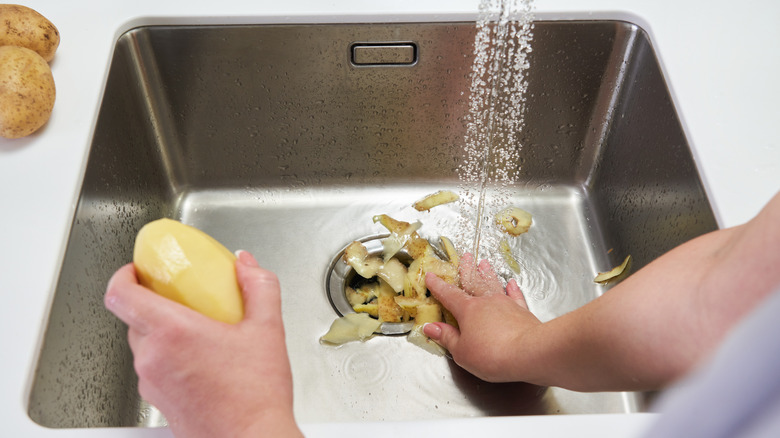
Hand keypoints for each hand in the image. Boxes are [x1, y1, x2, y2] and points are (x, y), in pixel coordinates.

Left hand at [104, 250, 301, 437]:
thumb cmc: (255, 397)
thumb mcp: (268, 329)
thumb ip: (259, 286)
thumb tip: (246, 266)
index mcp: (172, 332)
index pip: (121, 294)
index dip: (123, 275)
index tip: (137, 270)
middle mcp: (153, 358)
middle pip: (132, 318)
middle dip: (152, 303)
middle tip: (179, 297)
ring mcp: (151, 383)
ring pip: (143, 346)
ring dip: (162, 333)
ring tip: (197, 330)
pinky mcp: (158, 403)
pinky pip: (153, 370)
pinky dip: (169, 358)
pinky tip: (201, 360)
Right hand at [423, 253, 541, 381]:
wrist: (529, 353)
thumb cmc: (492, 355)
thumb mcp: (461, 351)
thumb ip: (446, 337)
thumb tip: (431, 327)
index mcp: (467, 310)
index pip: (449, 295)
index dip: (438, 286)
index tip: (431, 277)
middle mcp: (486, 302)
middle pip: (473, 282)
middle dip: (467, 270)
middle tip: (465, 257)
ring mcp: (506, 304)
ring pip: (494, 284)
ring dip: (488, 274)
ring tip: (484, 263)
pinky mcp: (522, 312)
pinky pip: (516, 296)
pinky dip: (513, 289)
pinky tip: (512, 284)